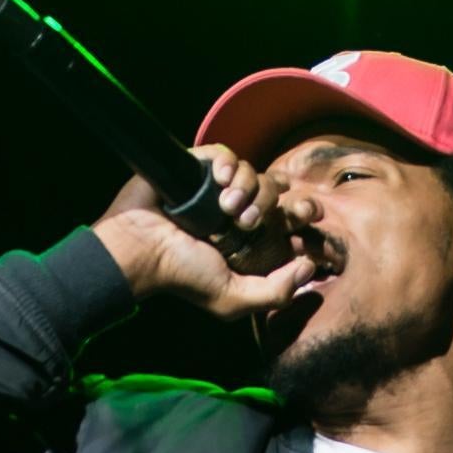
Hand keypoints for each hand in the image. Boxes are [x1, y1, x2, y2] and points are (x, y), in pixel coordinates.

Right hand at [90, 144, 317, 320]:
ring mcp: (217, 189)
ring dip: (246, 186)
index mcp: (250, 239)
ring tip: (224, 206)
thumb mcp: (234, 298)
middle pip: (274, 190)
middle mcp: (237, 211)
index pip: (289, 216)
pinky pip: (226, 153)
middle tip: (244, 221)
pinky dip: (228, 162)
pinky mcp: (197, 168)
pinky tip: (218, 178)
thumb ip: (277, 292)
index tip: (304, 215)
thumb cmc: (182, 276)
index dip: (302, 211)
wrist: (141, 249)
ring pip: (253, 170)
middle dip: (267, 202)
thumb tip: (310, 264)